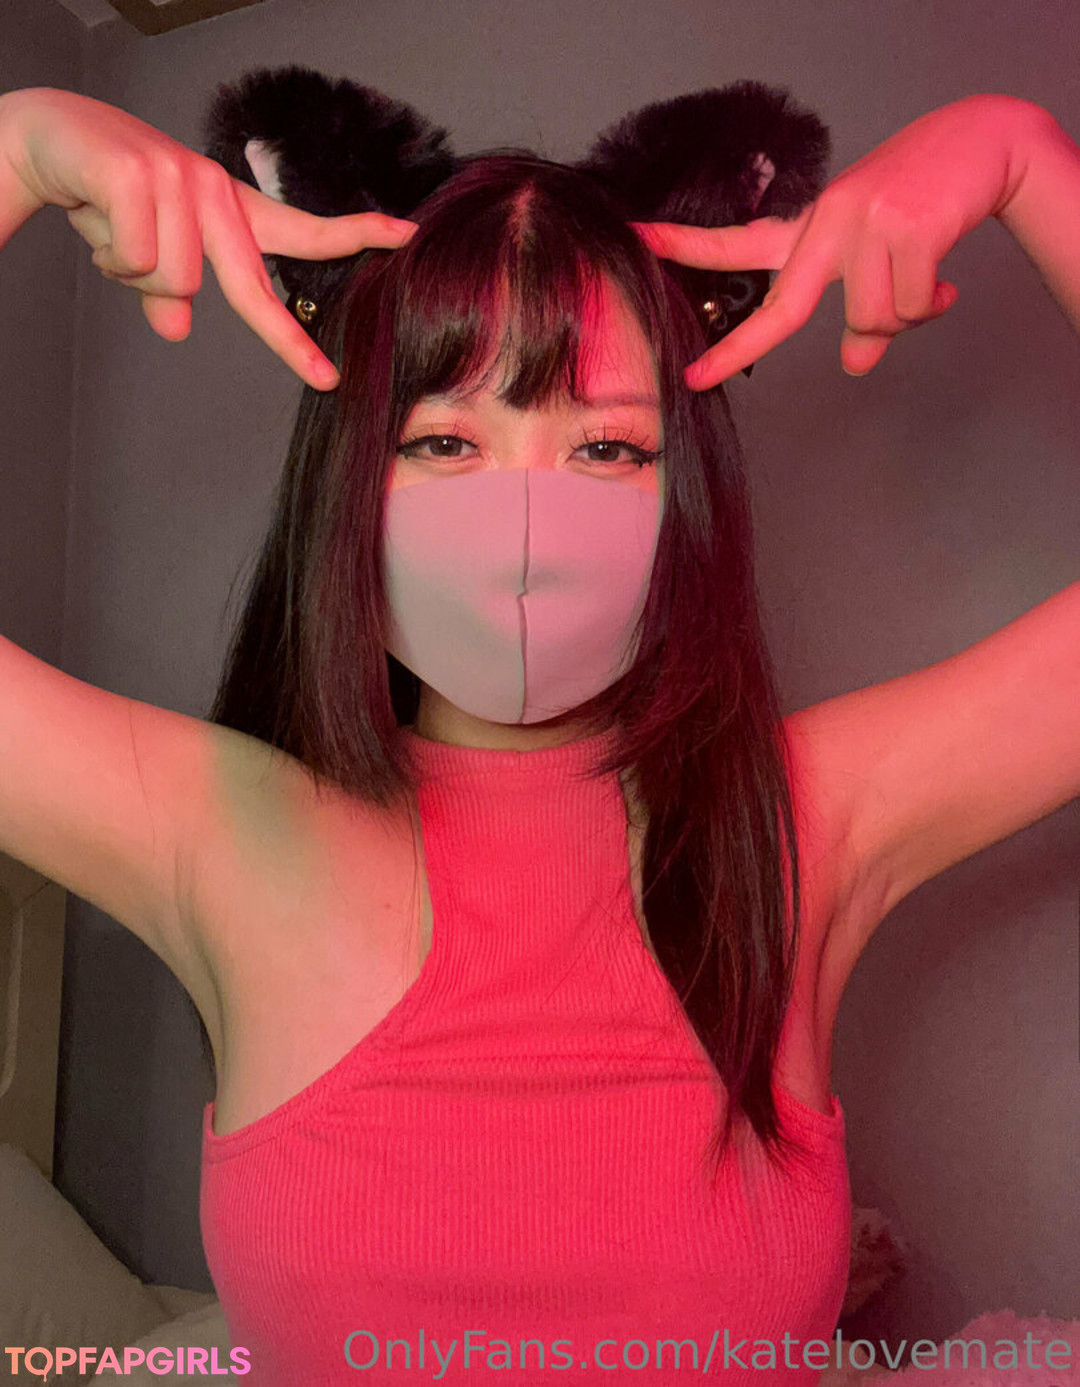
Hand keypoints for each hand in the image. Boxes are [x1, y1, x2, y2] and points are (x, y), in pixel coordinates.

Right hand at [0, 87, 416, 389]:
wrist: (46, 139)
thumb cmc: (104, 196)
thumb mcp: (145, 251)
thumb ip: (167, 292)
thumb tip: (177, 328)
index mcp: (229, 211)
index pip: (301, 230)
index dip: (354, 234)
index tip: (405, 236)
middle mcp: (215, 191)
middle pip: (250, 288)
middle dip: (289, 341)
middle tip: (325, 380)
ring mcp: (181, 178)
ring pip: (175, 280)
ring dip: (133, 272)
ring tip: (114, 234)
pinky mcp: (140, 174)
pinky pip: (139, 258)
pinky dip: (110, 256)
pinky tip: (96, 220)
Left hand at [634, 94, 1041, 388]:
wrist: (986, 145)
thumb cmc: (924, 201)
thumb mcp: (880, 255)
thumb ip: (861, 312)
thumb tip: (857, 364)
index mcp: (813, 227)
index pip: (741, 243)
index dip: (688, 246)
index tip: (638, 241)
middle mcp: (830, 222)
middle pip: (782, 308)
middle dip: (737, 346)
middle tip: (697, 377)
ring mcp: (865, 224)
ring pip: (871, 321)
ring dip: (906, 318)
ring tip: (928, 288)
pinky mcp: (907, 228)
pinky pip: (909, 307)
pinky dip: (932, 306)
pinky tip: (945, 282)